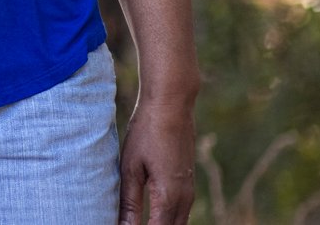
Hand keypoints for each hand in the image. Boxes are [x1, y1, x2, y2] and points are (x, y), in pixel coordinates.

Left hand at [117, 96, 195, 223]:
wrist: (171, 107)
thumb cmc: (147, 134)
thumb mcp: (131, 168)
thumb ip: (129, 202)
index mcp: (169, 197)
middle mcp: (185, 199)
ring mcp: (189, 192)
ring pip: (178, 224)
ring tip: (136, 221)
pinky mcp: (188, 184)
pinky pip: (180, 212)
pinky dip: (167, 220)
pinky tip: (151, 217)